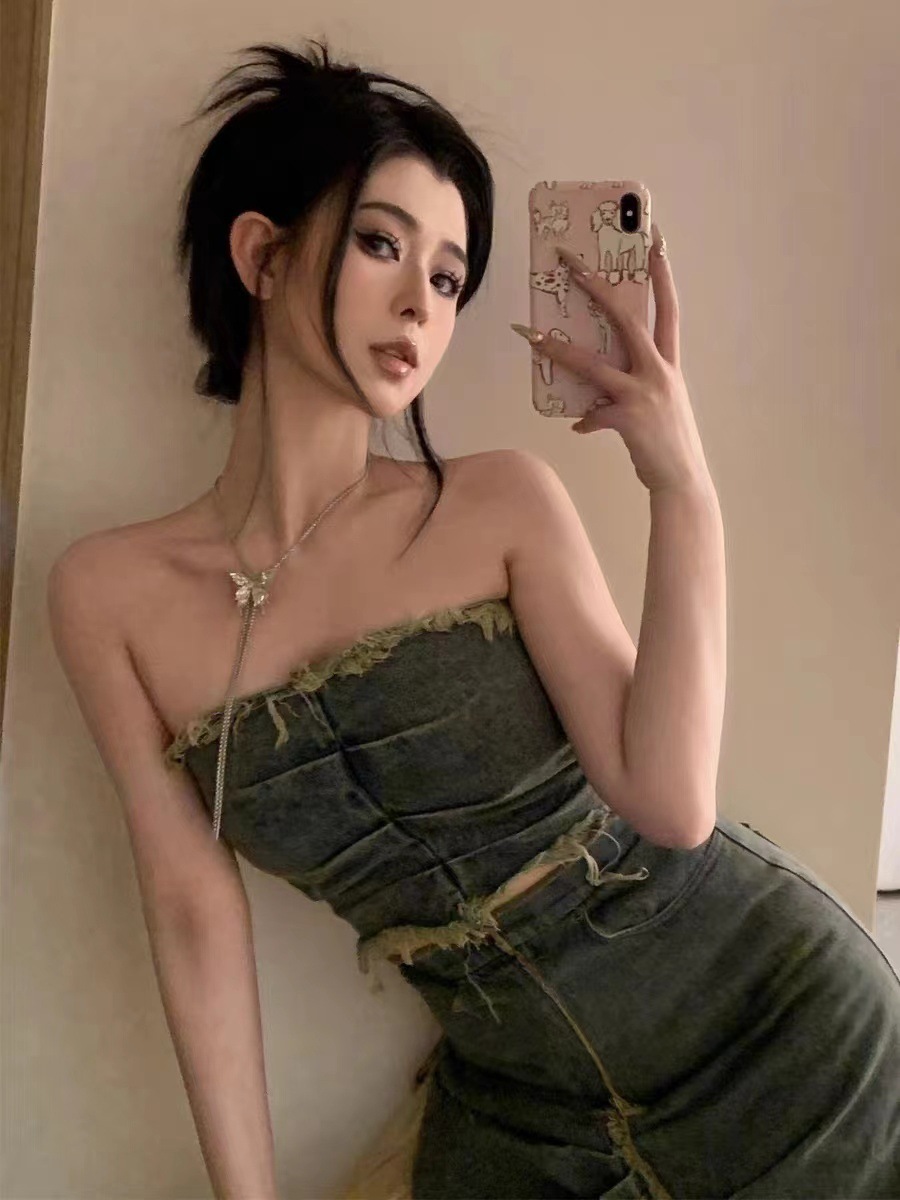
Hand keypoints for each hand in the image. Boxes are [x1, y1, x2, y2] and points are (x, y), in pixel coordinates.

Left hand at [514, 226, 712, 494]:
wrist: (682, 481)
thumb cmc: (667, 443)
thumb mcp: (656, 408)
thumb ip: (628, 394)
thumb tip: (586, 410)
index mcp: (669, 363)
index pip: (667, 307)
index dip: (662, 274)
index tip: (655, 240)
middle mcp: (659, 370)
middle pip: (626, 317)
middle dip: (597, 285)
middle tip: (571, 260)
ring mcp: (645, 392)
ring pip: (594, 362)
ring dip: (559, 349)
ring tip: (532, 335)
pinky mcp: (629, 417)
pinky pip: (593, 414)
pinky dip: (585, 421)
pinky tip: (578, 427)